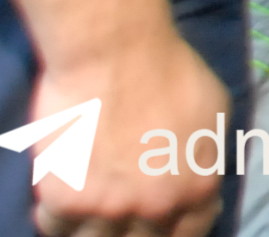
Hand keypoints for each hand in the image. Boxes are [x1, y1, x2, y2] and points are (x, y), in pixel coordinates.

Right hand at [30, 29, 230, 236]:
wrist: (114, 51)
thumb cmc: (169, 70)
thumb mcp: (214, 112)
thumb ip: (205, 157)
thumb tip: (199, 181)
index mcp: (198, 188)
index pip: (189, 235)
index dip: (173, 231)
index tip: (157, 223)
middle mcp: (156, 207)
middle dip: (129, 232)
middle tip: (116, 208)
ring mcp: (110, 208)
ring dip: (89, 228)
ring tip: (86, 207)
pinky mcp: (66, 200)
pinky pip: (54, 227)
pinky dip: (54, 216)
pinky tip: (58, 198)